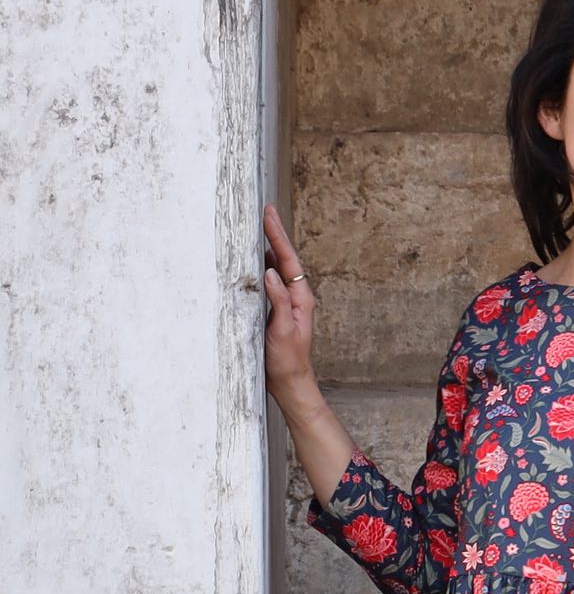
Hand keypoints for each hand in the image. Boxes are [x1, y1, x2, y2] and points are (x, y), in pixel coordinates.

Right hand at [263, 202, 318, 406]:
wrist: (289, 383)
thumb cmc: (287, 361)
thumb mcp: (283, 331)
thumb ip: (278, 301)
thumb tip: (270, 272)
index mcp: (301, 299)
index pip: (288, 261)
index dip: (277, 236)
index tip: (269, 215)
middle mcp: (296, 297)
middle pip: (284, 259)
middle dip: (274, 235)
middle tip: (265, 211)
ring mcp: (286, 303)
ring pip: (277, 269)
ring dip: (267, 248)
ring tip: (258, 227)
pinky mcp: (277, 311)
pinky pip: (269, 283)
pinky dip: (261, 267)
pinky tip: (253, 260)